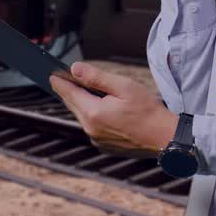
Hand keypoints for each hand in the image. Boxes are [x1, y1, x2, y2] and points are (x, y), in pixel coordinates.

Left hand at [49, 62, 178, 158]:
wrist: (164, 138)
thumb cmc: (148, 110)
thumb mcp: (123, 86)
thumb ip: (96, 77)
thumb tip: (75, 69)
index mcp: (94, 113)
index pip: (69, 93)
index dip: (60, 82)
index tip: (51, 74)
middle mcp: (91, 129)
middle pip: (74, 105)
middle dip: (71, 92)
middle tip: (66, 79)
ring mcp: (97, 140)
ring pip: (83, 117)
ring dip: (84, 104)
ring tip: (88, 91)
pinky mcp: (104, 146)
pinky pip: (92, 127)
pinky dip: (94, 116)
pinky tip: (104, 109)